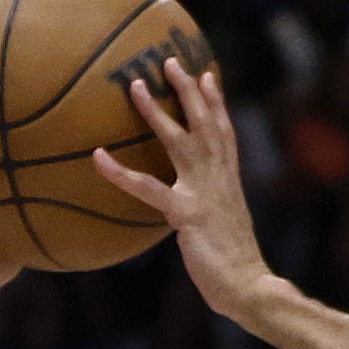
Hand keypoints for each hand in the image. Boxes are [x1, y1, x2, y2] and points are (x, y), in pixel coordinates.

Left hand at [92, 58, 278, 324]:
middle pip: (205, 124)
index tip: (208, 75)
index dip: (216, 103)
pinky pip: (148, 188)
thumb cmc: (237, 269)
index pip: (224, 134)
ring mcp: (204, 193)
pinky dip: (120, 172)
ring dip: (157, 111)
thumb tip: (196, 217)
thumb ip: (212, 215)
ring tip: (135, 86)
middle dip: (189, 91)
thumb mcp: (226, 233)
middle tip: (171, 60)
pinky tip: (97, 157)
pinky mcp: (186, 214)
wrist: (250, 288)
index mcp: (229, 184)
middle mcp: (219, 181)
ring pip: (179, 141)